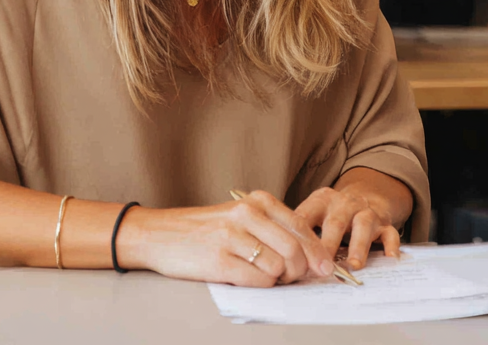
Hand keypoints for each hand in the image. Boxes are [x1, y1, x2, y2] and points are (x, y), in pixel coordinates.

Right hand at [118, 191, 335, 286]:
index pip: (300, 225)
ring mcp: (232, 237)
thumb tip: (308, 255)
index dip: (317, 250)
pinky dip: (263, 286)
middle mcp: (247, 214)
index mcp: (258, 201)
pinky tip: (253, 281)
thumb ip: (272, 229)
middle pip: (294, 248)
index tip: (327, 267)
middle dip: (301, 270)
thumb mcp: (242, 217)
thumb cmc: (207, 229)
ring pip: (279, 266)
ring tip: (269, 278)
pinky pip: (258, 280)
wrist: (161, 234)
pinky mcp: (219, 261)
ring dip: (280, 280)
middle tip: (296, 279)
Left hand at [294, 176, 403, 271]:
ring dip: (358, 245)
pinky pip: (389, 232)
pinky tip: (389, 257)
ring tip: (353, 265)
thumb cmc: (332, 213)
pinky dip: (391, 244)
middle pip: (336, 221)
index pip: (307, 217)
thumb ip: (298, 231)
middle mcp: (344, 204)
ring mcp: (366, 212)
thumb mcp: (313, 212)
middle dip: (329, 244)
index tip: (293, 258)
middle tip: (322, 266)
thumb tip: (275, 259)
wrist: (365, 194)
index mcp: (321, 201)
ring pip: (364, 225)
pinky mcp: (384, 223)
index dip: (300, 238)